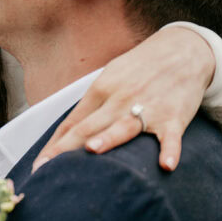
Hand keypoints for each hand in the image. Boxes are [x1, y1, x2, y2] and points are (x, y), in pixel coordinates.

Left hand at [32, 26, 215, 172]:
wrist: (183, 50)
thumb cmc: (141, 68)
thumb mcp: (112, 78)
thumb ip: (92, 105)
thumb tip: (68, 132)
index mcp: (101, 90)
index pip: (73, 122)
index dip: (55, 145)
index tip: (38, 166)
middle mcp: (120, 99)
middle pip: (89, 127)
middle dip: (67, 149)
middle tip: (48, 171)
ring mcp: (147, 107)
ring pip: (124, 127)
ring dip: (109, 139)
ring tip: (93, 150)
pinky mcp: (174, 116)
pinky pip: (170, 137)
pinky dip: (169, 150)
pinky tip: (166, 165)